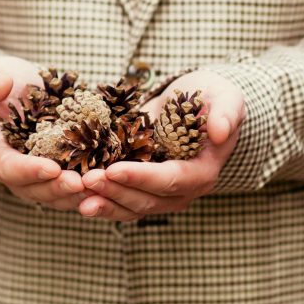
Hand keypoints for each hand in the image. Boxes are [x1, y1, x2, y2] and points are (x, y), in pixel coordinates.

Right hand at [0, 57, 86, 209]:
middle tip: (82, 183)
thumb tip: (0, 87)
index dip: (29, 171)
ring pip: (58, 195)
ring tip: (101, 186)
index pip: (8, 168)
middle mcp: (17, 172)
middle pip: (35, 189)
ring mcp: (42, 176)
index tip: (52, 168)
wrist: (23, 87)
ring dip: (79, 194)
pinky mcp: (64, 171)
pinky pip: (77, 186)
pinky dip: (94, 187)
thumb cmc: (1, 81)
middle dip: (59, 188)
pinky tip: (113, 181)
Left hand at [78, 69, 244, 220]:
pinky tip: (76, 196)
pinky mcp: (144, 189)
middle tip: (86, 181)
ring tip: (77, 195)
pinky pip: (122, 202)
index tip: (113, 169)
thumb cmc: (212, 96)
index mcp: (203, 171)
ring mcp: (163, 194)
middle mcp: (184, 190)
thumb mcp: (225, 97)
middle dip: (115, 192)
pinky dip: (101, 199)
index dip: (142, 177)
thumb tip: (220, 132)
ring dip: (104, 202)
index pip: (171, 180)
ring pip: (132, 207)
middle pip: (147, 199)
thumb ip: (226, 113)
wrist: (198, 104)